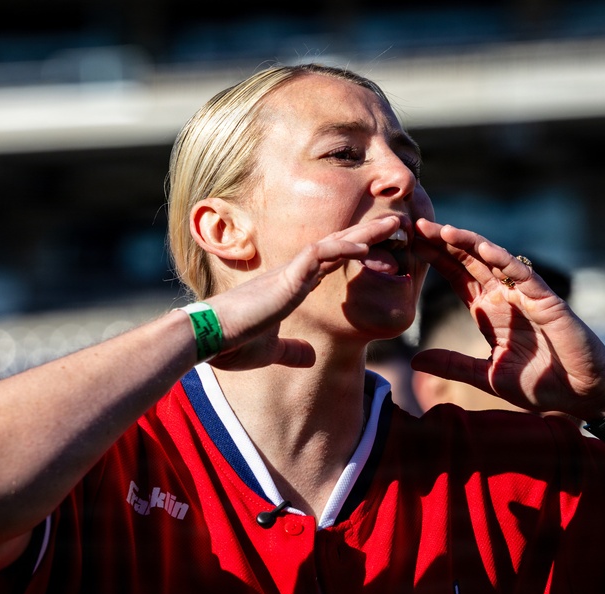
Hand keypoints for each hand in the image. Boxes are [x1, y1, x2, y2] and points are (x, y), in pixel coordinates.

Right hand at [203, 218, 400, 370]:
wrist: (207, 339)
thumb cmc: (231, 344)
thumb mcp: (270, 352)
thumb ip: (291, 351)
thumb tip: (310, 358)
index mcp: (291, 288)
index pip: (330, 263)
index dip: (356, 253)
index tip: (381, 249)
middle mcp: (293, 275)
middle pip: (338, 246)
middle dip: (368, 234)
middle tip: (397, 224)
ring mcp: (290, 273)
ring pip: (334, 243)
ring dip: (364, 234)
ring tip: (393, 225)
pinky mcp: (285, 278)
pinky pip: (318, 255)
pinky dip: (342, 248)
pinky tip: (364, 245)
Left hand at [410, 219, 604, 418]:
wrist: (582, 394)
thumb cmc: (540, 383)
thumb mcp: (486, 376)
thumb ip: (453, 365)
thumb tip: (414, 361)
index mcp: (488, 310)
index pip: (456, 276)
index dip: (435, 260)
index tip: (409, 246)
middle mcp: (504, 296)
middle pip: (469, 261)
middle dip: (444, 243)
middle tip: (416, 227)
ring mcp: (525, 294)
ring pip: (493, 260)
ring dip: (470, 243)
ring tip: (444, 230)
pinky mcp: (546, 299)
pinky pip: (523, 275)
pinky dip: (504, 260)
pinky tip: (484, 248)